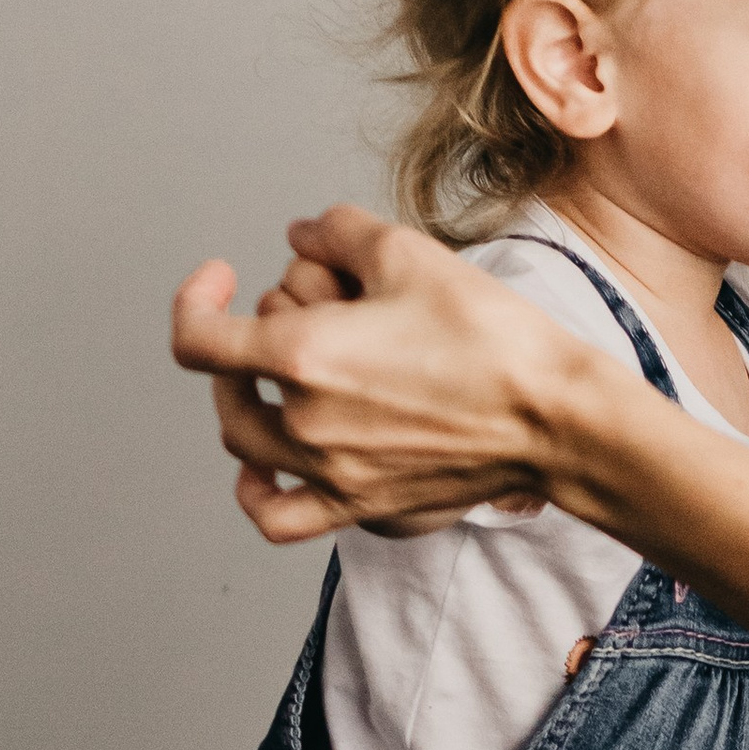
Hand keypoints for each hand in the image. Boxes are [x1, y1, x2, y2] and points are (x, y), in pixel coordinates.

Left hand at [171, 212, 582, 540]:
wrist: (553, 418)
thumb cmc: (492, 340)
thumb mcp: (409, 252)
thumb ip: (337, 233)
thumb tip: (301, 236)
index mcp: (303, 357)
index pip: (197, 337)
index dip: (195, 298)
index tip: (220, 279)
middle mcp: (304, 424)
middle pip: (227, 383)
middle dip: (251, 336)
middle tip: (306, 313)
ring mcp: (330, 474)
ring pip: (244, 442)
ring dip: (248, 401)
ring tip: (282, 379)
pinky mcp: (362, 507)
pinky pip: (279, 516)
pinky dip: (257, 492)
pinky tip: (268, 466)